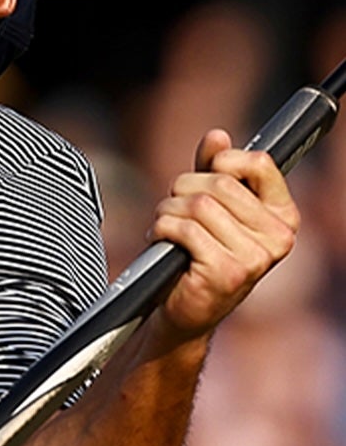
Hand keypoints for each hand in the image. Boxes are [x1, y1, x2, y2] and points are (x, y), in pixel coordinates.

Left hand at [149, 129, 299, 343]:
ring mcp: (255, 258)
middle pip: (219, 182)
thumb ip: (215, 170)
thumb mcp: (211, 207)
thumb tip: (217, 136)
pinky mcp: (226, 272)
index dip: (223, 161)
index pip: (260, 163)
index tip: (207, 174)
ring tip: (166, 229)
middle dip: (183, 189)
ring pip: (198, 204)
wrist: (185, 309)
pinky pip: (184, 229)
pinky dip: (161, 230)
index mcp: (283, 217)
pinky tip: (161, 243)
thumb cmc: (198, 255)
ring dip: (168, 212)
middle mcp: (278, 237)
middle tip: (174, 209)